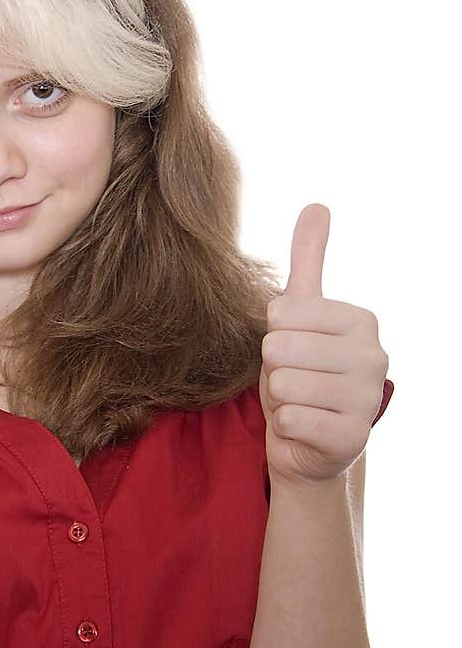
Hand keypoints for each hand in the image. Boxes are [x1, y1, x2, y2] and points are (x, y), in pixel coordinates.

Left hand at [258, 203, 389, 487]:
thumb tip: (317, 205)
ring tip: (299, 404)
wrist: (307, 442)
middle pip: (279, 349)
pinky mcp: (353, 438)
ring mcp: (368, 398)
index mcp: (361, 321)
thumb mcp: (299, 314)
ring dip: (279, 400)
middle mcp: (375, 357)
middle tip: (293, 381)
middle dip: (274, 369)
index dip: (272, 336)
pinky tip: (304, 428)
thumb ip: (308, 261)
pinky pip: (291, 420)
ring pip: (284, 385)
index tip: (294, 351)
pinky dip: (286, 427)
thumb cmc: (300, 372)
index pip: (281, 314)